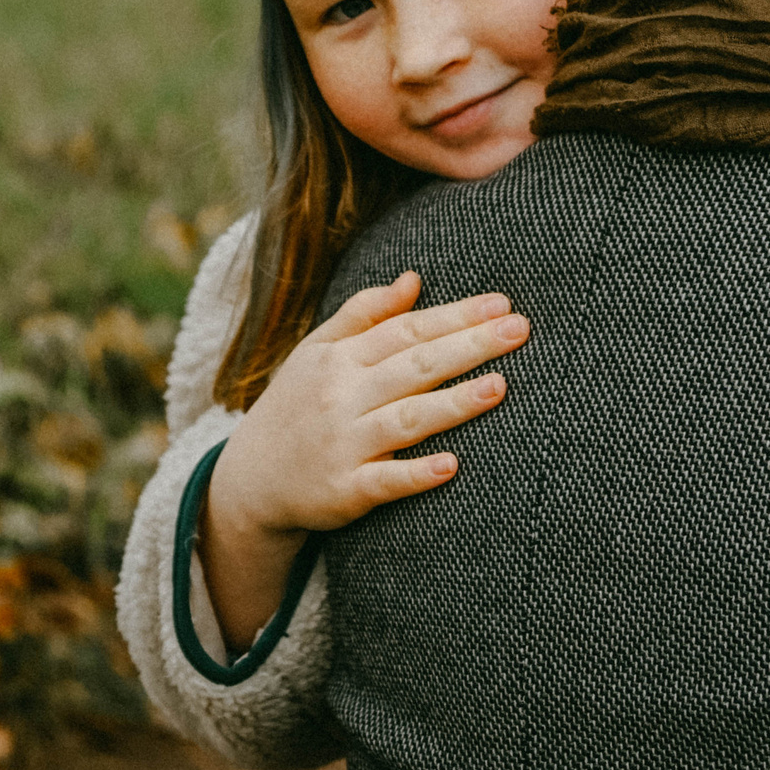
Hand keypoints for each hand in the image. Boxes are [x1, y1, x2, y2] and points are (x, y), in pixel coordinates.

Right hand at [200, 273, 526, 640]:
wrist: (248, 481)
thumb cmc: (297, 407)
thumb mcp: (316, 352)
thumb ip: (364, 314)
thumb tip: (413, 279)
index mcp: (340, 359)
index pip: (408, 330)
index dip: (456, 315)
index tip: (502, 303)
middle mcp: (343, 397)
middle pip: (415, 366)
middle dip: (470, 346)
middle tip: (520, 330)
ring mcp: (344, 444)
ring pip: (407, 419)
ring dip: (453, 403)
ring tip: (499, 387)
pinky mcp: (345, 490)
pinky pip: (384, 480)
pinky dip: (415, 473)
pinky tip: (451, 465)